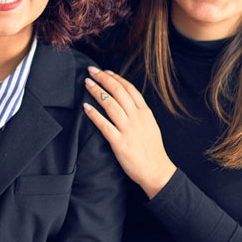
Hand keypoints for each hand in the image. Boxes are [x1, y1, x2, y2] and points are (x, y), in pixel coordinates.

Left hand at [82, 67, 175, 197]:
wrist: (157, 171)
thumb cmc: (152, 149)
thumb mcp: (150, 125)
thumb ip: (139, 112)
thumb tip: (127, 100)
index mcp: (144, 112)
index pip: (129, 89)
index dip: (116, 78)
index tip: (105, 71)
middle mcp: (136, 117)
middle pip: (118, 91)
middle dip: (103, 78)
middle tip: (91, 70)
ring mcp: (128, 129)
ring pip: (110, 104)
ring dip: (96, 91)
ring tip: (86, 83)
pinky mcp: (119, 142)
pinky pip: (104, 125)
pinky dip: (94, 114)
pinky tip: (85, 106)